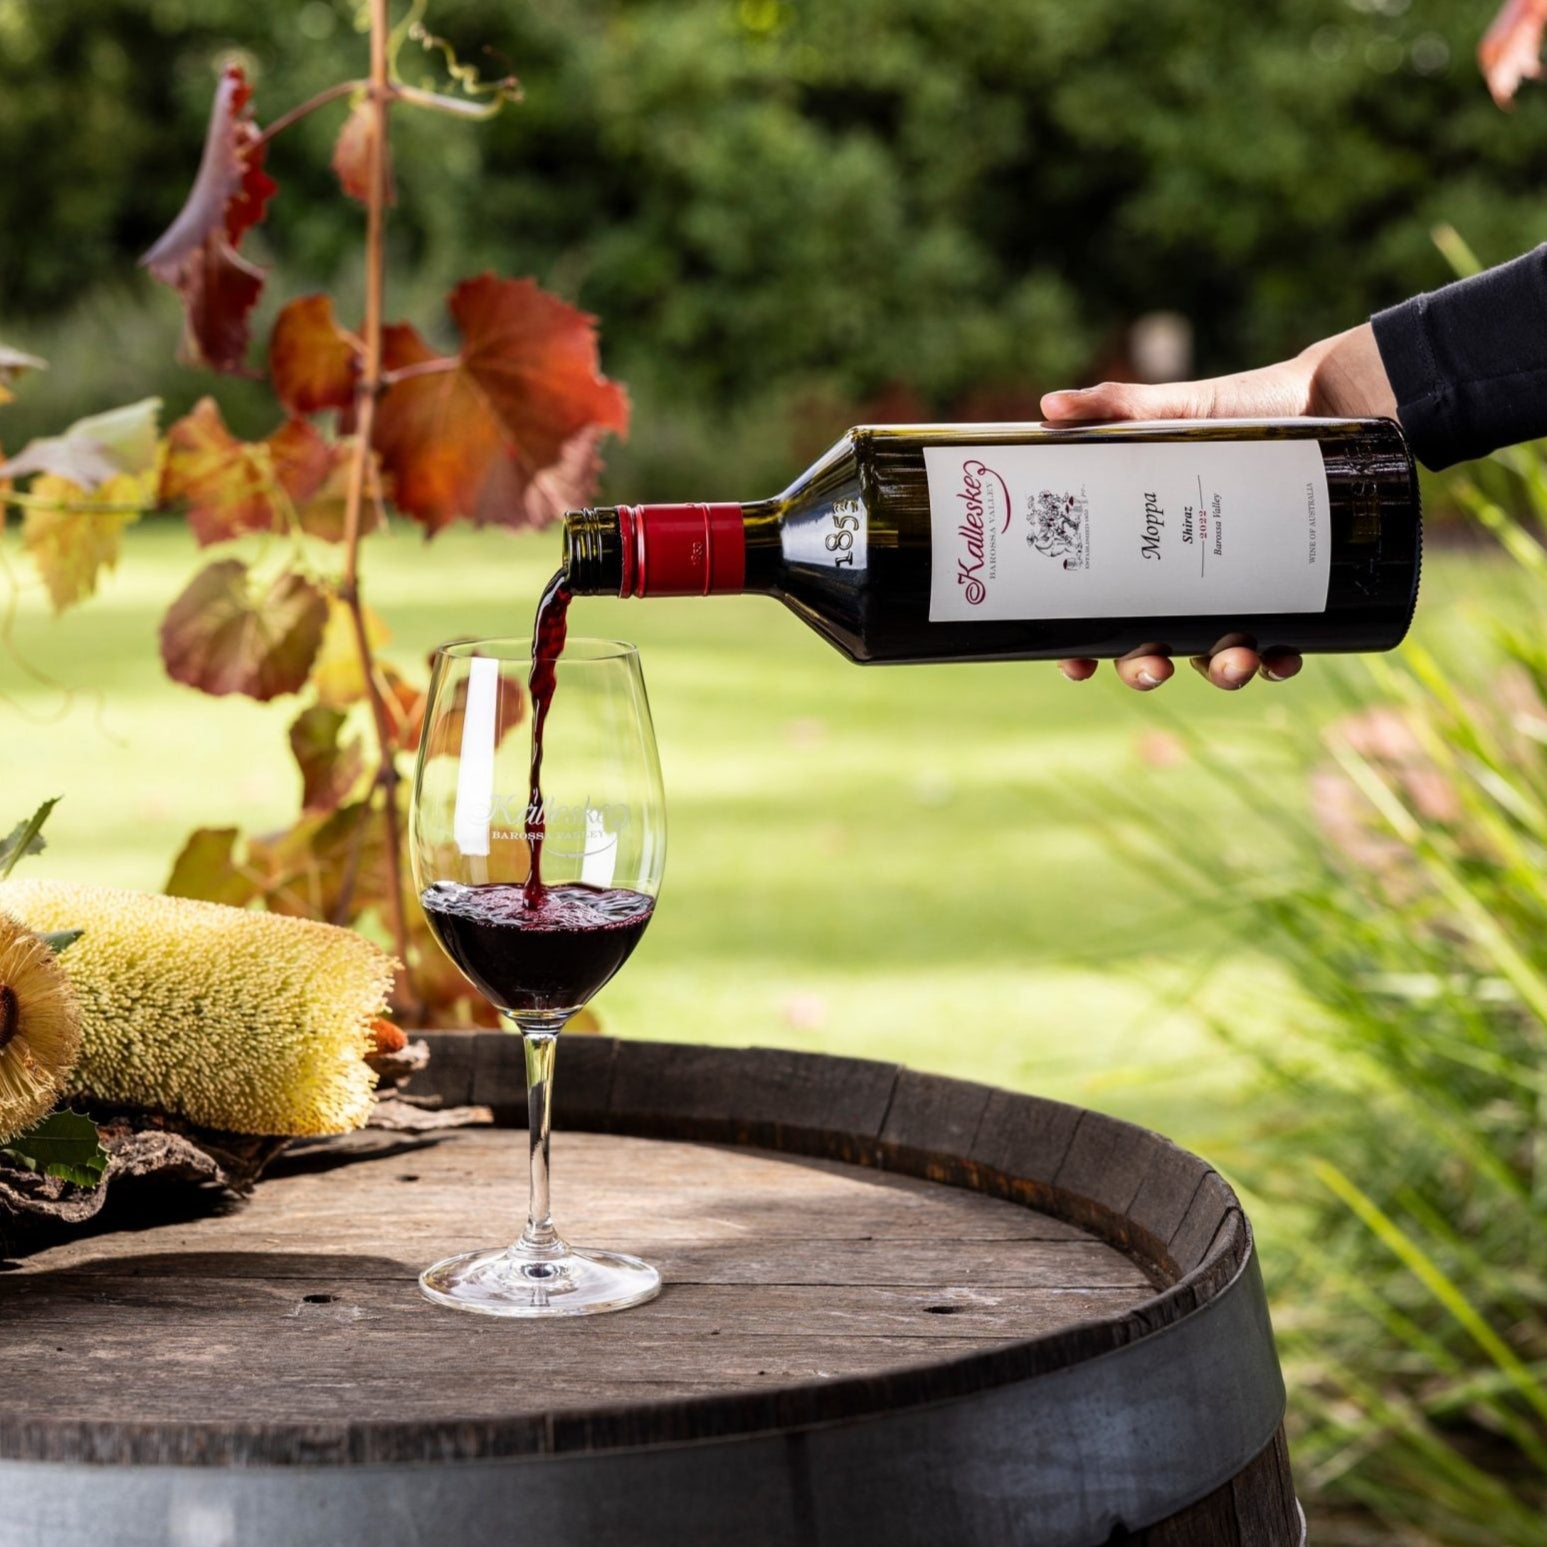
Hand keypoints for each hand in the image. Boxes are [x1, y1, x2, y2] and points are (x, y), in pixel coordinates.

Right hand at [1040, 323, 1396, 690]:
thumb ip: (1118, 406)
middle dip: (1145, 671)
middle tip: (1154, 667)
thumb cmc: (1243, 408)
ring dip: (1220, 673)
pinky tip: (1282, 658)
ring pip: (1214, 658)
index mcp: (1145, 551)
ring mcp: (1235, 596)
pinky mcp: (1287, 595)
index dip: (1079, 648)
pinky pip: (1278, 647)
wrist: (1333, 399)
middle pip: (1149, 648)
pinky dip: (1279, 662)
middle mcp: (1185, 584)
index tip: (1075, 663)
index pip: (1099, 612)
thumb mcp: (1180, 408)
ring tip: (1234, 660)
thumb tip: (1051, 404)